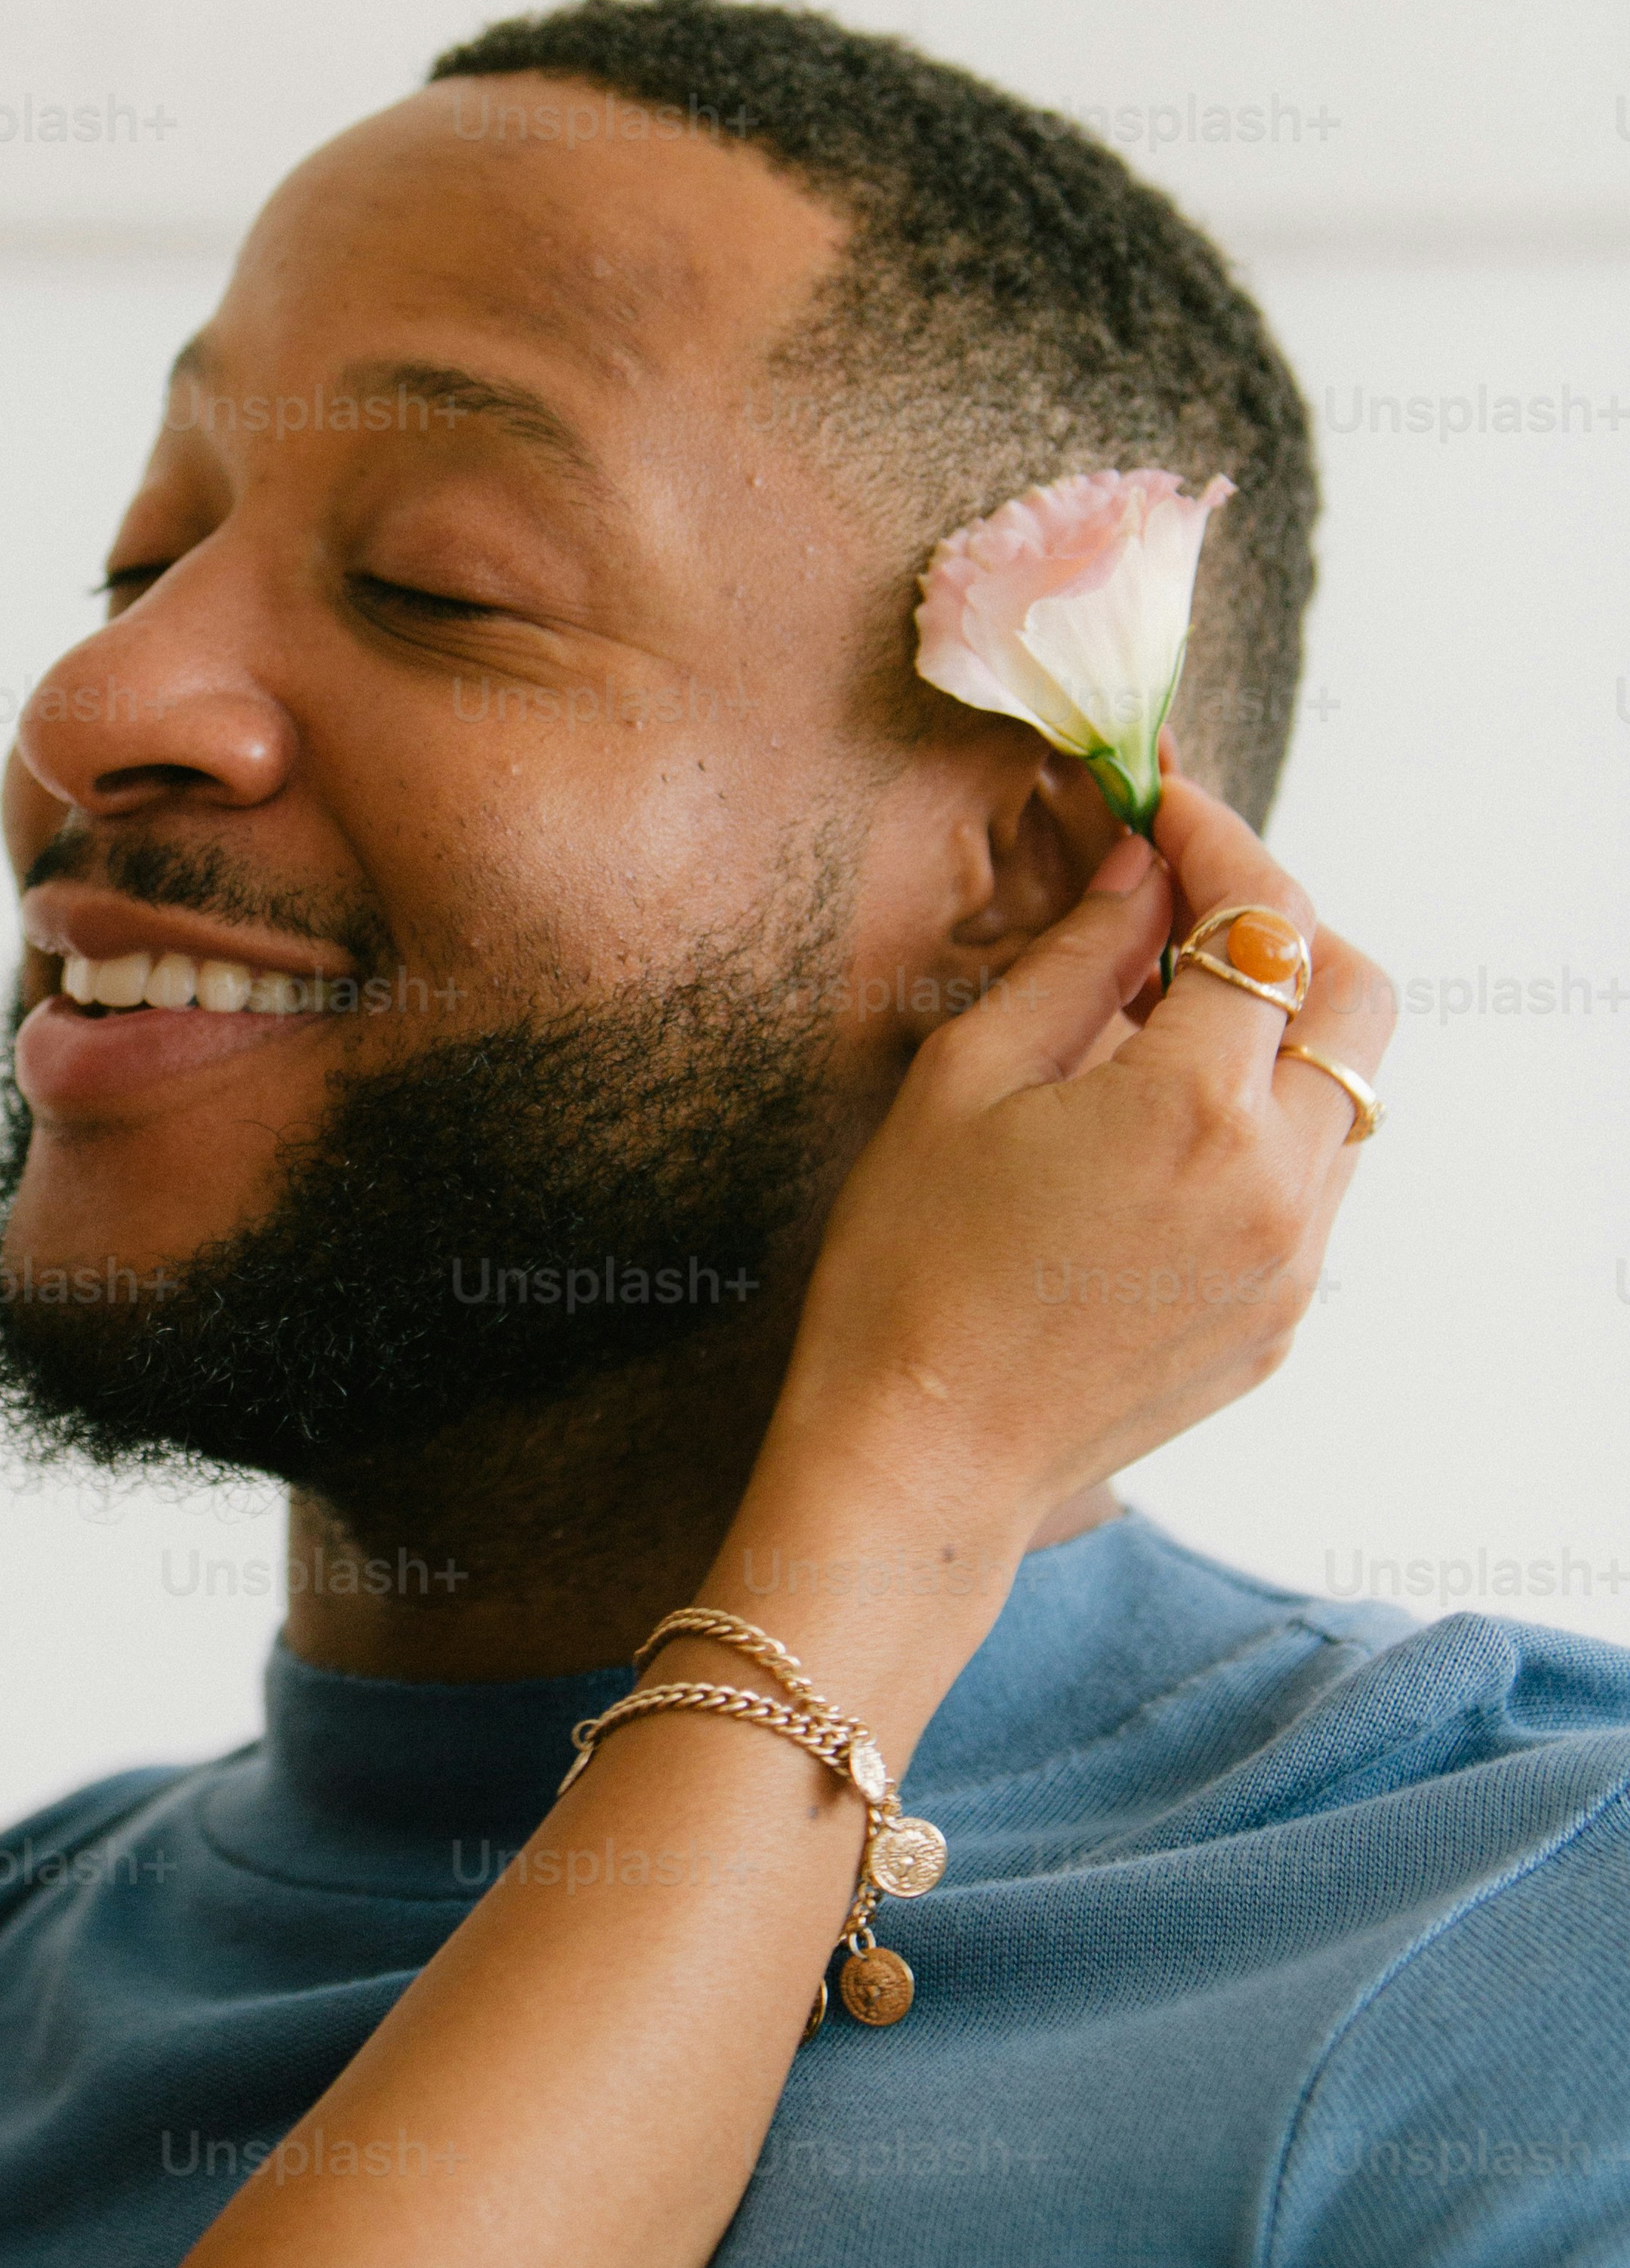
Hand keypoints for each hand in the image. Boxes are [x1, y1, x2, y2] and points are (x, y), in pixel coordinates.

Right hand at [769, 776, 1393, 1538]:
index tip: (1161, 809)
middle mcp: (1281, 1182)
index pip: (1264, 918)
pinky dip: (1264, 1128)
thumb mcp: (966, 1080)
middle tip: (1182, 918)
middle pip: (1358, 992)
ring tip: (1160, 1032)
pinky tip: (1157, 1140)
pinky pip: (1315, 1185)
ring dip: (1280, 1032)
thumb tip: (1139, 870)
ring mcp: (1295, 1260)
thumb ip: (1076, 959)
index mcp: (1197, 1106)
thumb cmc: (910, 1267)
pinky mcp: (1282, 1319)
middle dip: (1286, 928)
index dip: (1216, 841)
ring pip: (1349, 1091)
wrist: (921, 1457)